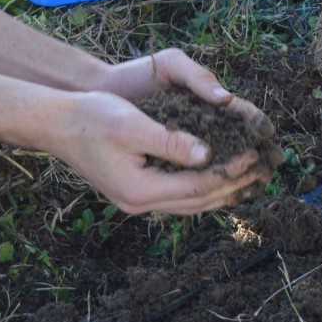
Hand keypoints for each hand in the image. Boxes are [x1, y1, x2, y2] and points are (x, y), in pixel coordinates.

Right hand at [60, 49, 274, 214]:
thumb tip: (207, 155)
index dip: (230, 172)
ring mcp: (136, 200)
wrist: (56, 123)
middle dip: (234, 186)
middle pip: (198, 202)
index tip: (256, 156)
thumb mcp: (132, 124)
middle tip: (265, 169)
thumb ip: (170, 141)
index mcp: (139, 189)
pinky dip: (203, 188)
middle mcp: (139, 202)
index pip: (198, 187)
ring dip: (222, 191)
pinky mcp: (136, 190)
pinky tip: (219, 177)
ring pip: (190, 204)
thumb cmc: (91, 117)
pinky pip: (178, 196)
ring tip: (252, 177)